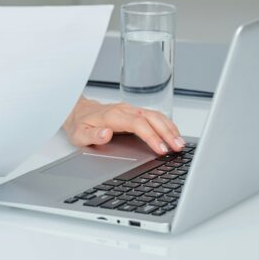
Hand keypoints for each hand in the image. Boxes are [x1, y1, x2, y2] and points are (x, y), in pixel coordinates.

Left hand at [63, 97, 184, 154]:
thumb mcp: (79, 134)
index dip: (151, 136)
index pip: (137, 123)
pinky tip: (174, 135)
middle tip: (178, 147)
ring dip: (170, 128)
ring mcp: (131, 110)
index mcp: (113, 116)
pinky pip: (155, 117)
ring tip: (180, 144)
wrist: (78, 112)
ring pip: (156, 116)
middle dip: (166, 132)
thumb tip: (105, 134)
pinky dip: (167, 125)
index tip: (161, 149)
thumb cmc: (80, 124)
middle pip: (151, 118)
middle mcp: (125, 110)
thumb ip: (91, 135)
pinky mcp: (136, 113)